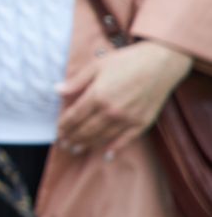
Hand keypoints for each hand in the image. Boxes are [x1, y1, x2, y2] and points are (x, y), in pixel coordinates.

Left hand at [56, 41, 191, 156]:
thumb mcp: (97, 66)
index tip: (58, 131)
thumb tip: (56, 90)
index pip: (75, 116)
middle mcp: (111, 111)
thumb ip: (76, 81)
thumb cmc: (127, 61)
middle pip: (86, 130)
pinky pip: (126, 139)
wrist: (161, 63)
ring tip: (77, 149)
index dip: (64, 125)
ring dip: (88, 144)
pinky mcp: (142, 122)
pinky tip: (106, 155)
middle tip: (64, 145)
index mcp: (97, 96)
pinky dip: (115, 148)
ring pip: (103, 137)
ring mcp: (128, 118)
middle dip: (73, 138)